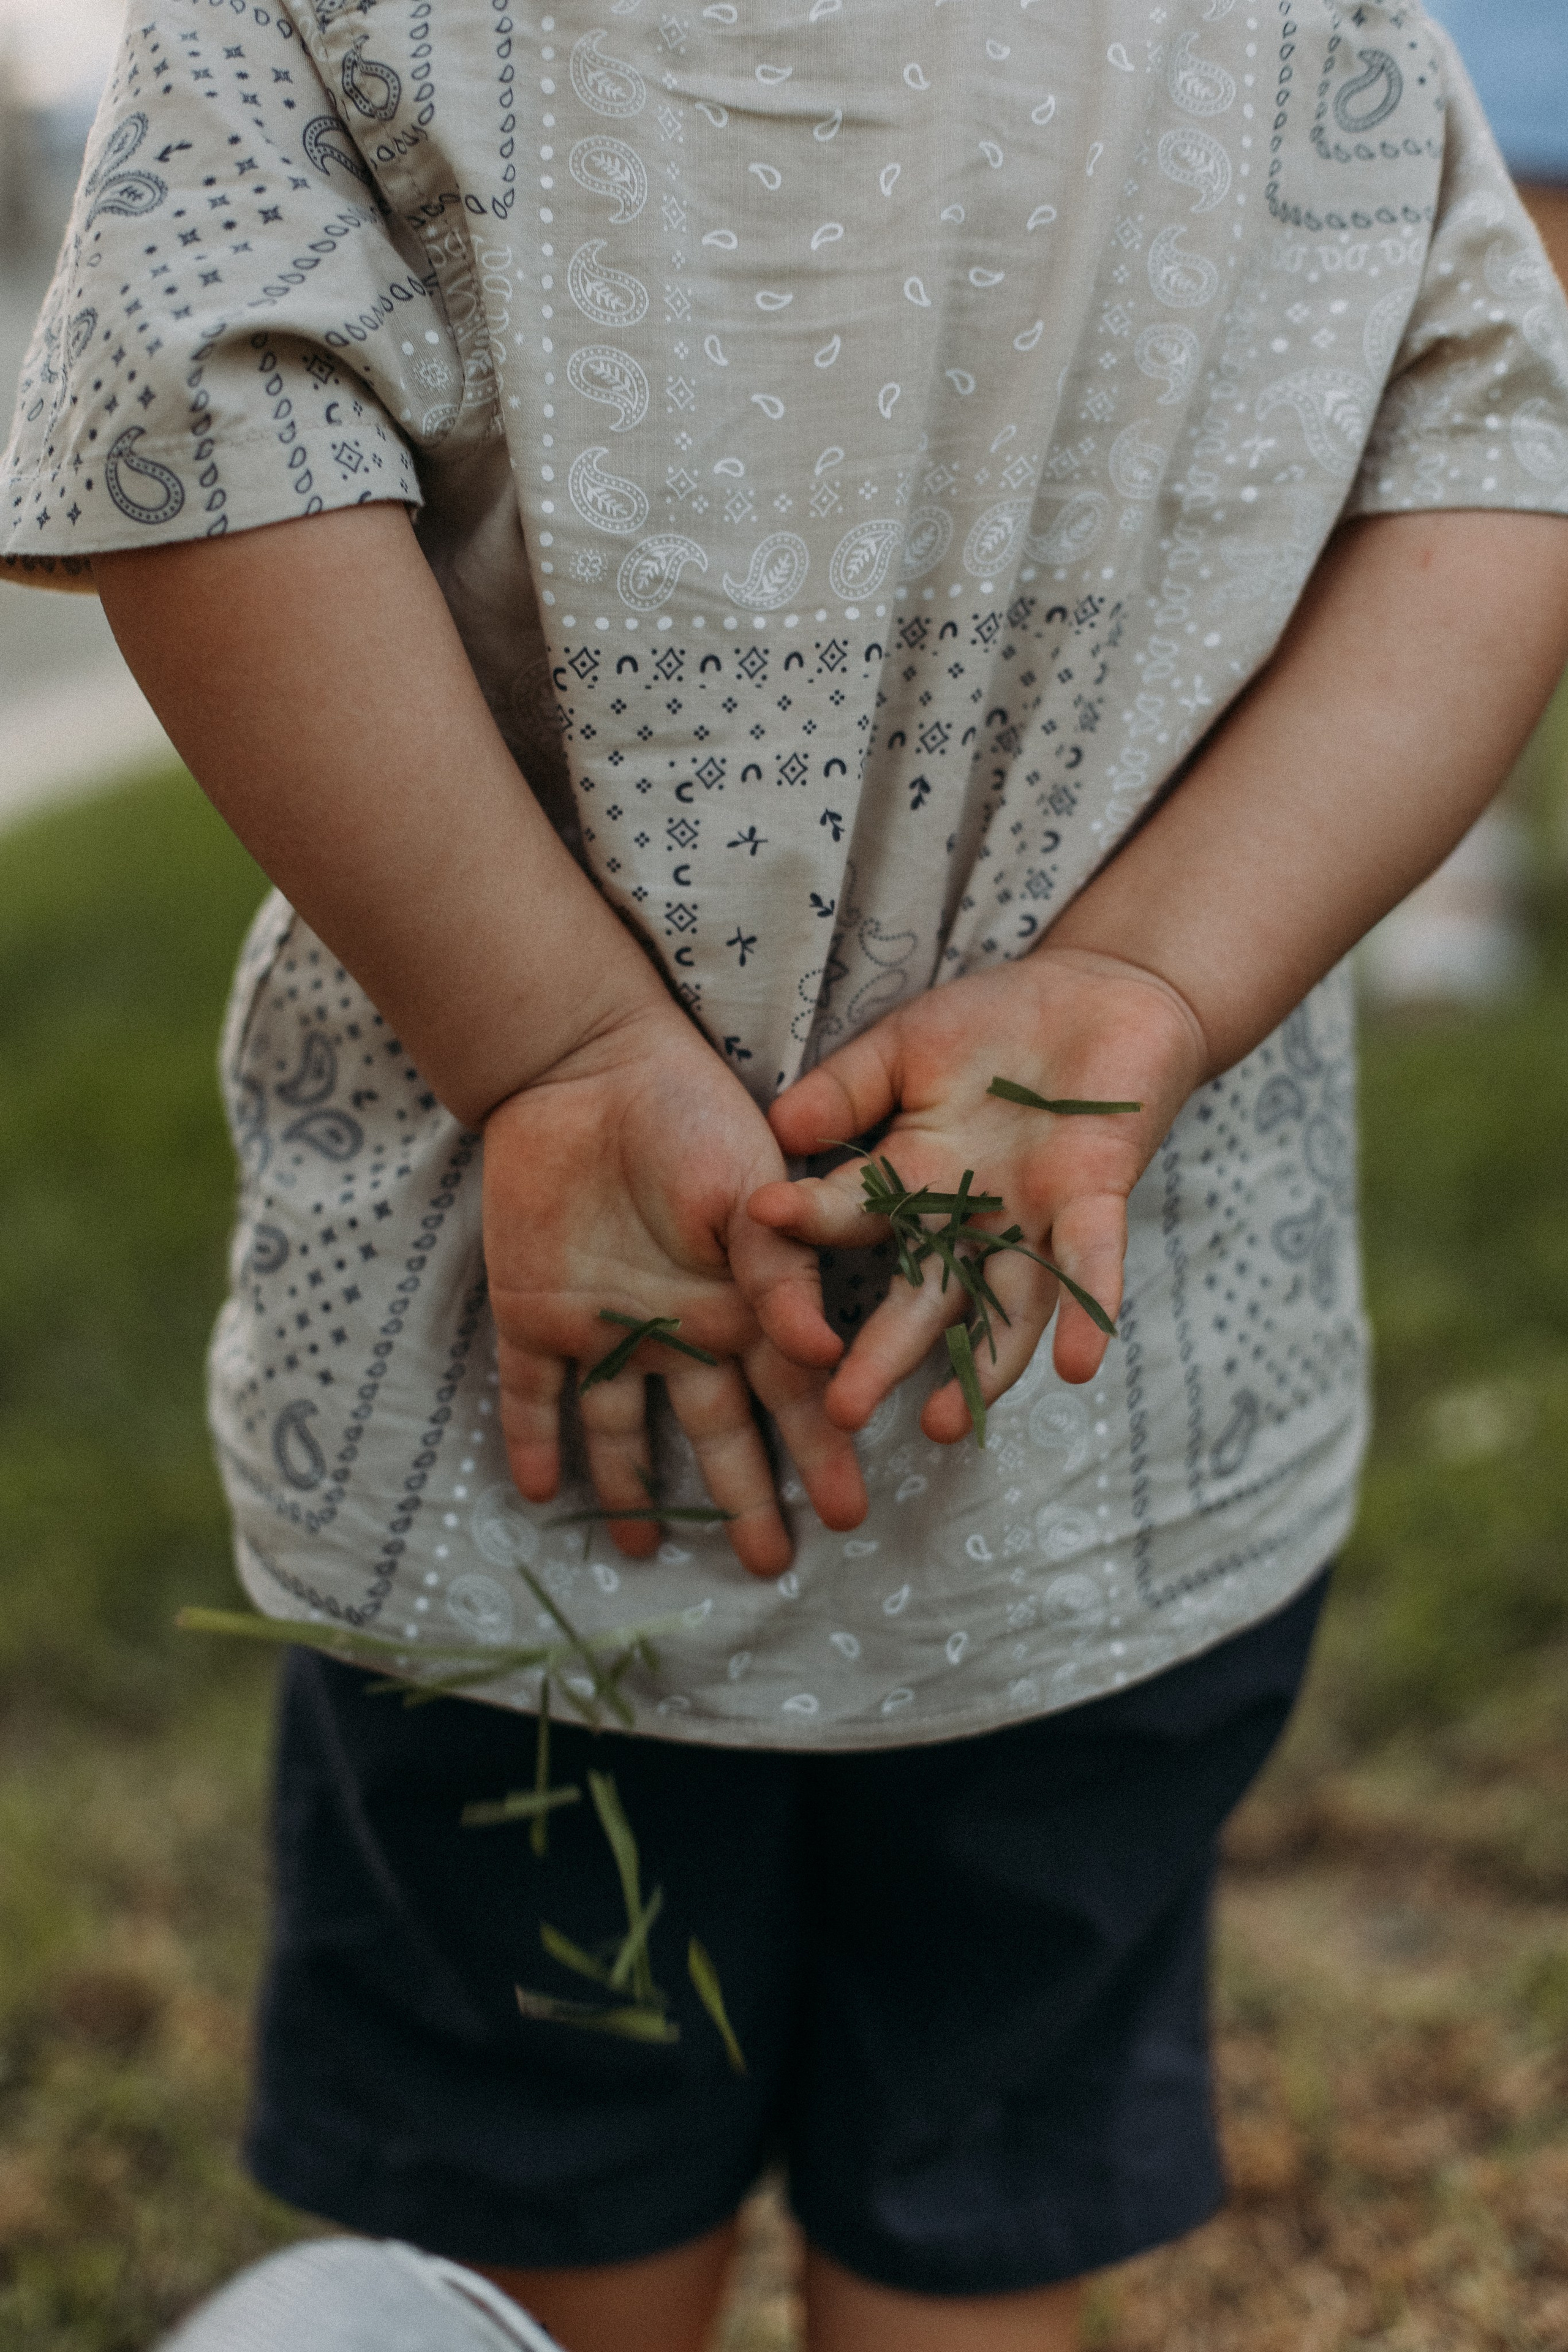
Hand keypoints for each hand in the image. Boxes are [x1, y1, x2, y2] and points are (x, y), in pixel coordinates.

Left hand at [483, 1002, 867, 1575]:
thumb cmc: (687, 1112)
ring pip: (626, 1429)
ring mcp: (608, 1327)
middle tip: (769, 1566)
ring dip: (635, 1489)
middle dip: (744, 1499)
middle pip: (719, 1431)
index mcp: (742, 1301)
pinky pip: (533, 1396)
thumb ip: (778, 1271)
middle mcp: (682, 1328)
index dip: (822, 1452)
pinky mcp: (536, 1315)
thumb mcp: (748, 1185)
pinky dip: (537, 1442)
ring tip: (649, 1549)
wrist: (582, 1065)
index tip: (848, 1513)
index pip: (792, 1394)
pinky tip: (544, 1492)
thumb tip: (823, 1354)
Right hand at [748, 949, 1207, 1443]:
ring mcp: (1033, 1219)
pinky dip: (1086, 1309)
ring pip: (1004, 1309)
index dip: (803, 1224)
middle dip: (883, 1356)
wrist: (1102, 992)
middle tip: (841, 1414)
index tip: (758, 1228)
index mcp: (908, 1177)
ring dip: (980, 1370)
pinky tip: (1079, 1366)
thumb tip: (778, 1125)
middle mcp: (966, 1219)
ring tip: (944, 1426)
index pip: (846, 1216)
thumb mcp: (904, 1046)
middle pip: (921, 1299)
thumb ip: (846, 1088)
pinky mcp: (1097, 1199)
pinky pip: (1090, 1262)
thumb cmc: (994, 1023)